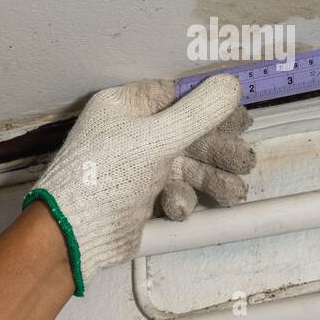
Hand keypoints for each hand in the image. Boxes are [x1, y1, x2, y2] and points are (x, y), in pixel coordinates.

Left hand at [25, 75, 254, 294]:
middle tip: (244, 161)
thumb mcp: (155, 139)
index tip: (242, 119)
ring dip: (211, 178)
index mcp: (125, 107)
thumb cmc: (106, 176)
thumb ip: (198, 112)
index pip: (177, 97)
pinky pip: (173, 189)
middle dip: (217, 150)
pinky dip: (183, 198)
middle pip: (188, 133)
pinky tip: (180, 208)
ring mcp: (137, 165)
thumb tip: (232, 83)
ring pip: (186, 165)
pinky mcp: (142, 195)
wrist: (74, 235)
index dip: (211, 107)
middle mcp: (131, 132)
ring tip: (235, 192)